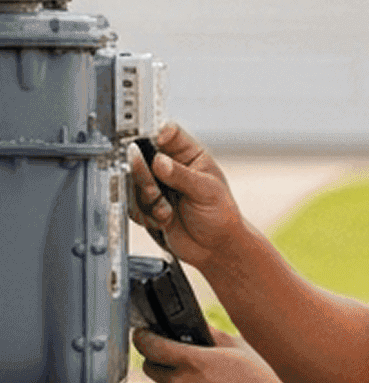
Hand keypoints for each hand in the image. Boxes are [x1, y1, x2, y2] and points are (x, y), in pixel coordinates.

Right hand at [129, 124, 242, 270]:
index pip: (170, 135)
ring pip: (135, 182)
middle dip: (143, 170)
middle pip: (143, 156)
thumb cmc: (221, 215)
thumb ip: (182, 176)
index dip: (159, 134)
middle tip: (150, 180)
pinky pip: (133, 205)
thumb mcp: (206, 191)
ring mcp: (156, 187)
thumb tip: (159, 162)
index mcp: (189, 156)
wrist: (215, 248)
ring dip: (147, 196)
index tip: (155, 140)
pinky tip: (164, 219)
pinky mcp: (146, 206)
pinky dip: (146, 213)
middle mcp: (169, 168)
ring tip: (164, 207)